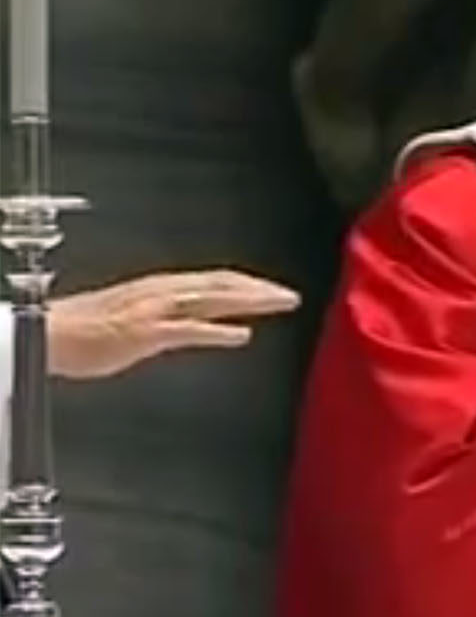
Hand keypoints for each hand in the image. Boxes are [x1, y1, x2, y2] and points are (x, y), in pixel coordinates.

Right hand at [48, 270, 300, 379]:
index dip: (247, 284)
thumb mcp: (134, 317)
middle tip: (290, 297)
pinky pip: (188, 329)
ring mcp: (154, 310)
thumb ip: (169, 319)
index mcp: (160, 288)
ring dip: (249, 301)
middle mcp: (161, 292)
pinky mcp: (145, 332)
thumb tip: (201, 326)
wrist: (45, 334)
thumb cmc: (82, 330)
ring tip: (280, 304)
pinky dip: (217, 331)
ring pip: (212, 298)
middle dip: (259, 289)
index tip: (274, 291)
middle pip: (221, 284)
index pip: (214, 281)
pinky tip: (241, 335)